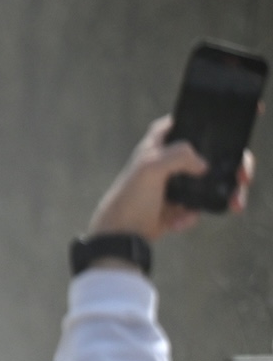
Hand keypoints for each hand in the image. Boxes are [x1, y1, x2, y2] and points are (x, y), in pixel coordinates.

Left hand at [87, 113, 249, 242]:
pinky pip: (191, 209)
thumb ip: (179, 155)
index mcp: (154, 147)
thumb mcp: (151, 167)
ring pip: (201, 185)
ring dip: (211, 197)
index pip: (176, 124)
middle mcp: (162, 164)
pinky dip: (188, 216)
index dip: (195, 121)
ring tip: (220, 205)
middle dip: (223, 167)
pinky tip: (176, 221)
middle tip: (242, 176)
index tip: (217, 128)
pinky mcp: (169, 209)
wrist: (118, 239)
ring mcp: (167, 187)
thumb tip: (204, 164)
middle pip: (200, 156)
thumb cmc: (129, 200)